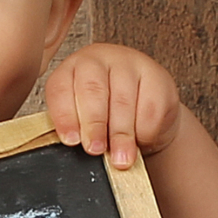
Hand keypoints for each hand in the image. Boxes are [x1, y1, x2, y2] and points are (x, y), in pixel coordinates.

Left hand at [44, 44, 183, 169]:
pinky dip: (145, 131)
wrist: (144, 106)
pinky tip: (141, 140)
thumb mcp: (82, 117)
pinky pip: (150, 107)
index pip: (61, 88)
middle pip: (92, 89)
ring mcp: (130, 63)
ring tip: (120, 159)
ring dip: (121, 134)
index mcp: (71, 68)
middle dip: (94, 124)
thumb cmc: (107, 113)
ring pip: (123, 100)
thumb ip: (76, 129)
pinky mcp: (157, 76)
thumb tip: (77, 146)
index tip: (71, 140)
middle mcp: (99, 59)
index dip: (65, 117)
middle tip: (95, 150)